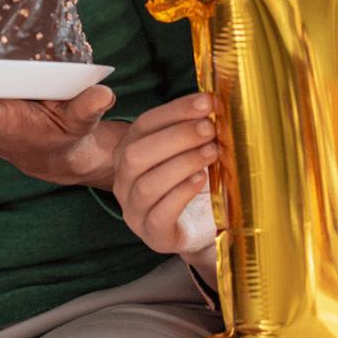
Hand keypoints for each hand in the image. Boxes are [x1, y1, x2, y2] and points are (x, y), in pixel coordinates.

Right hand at [113, 92, 218, 280]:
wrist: (194, 228)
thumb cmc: (189, 182)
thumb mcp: (187, 152)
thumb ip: (194, 130)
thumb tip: (214, 103)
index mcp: (128, 153)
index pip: (144, 125)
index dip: (175, 111)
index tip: (206, 102)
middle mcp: (124, 181)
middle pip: (137, 154)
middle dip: (177, 137)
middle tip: (210, 129)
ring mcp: (134, 211)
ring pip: (146, 185)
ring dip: (183, 164)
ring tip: (212, 152)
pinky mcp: (152, 235)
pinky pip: (158, 216)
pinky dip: (181, 194)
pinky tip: (200, 180)